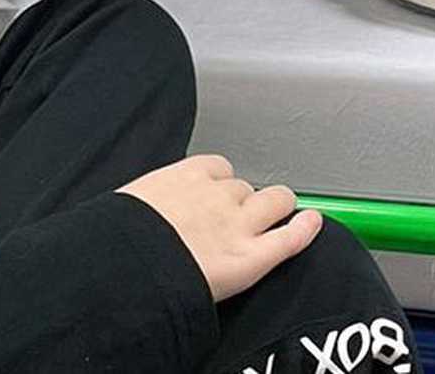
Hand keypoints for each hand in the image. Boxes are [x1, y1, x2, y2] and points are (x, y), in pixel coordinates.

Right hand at [117, 155, 321, 302]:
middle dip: (246, 200)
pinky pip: (291, 237)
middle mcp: (218, 194)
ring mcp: (240, 224)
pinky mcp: (255, 257)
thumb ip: (147, 203)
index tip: (216, 194)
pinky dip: (305, 229)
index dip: (219, 184)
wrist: (128, 266)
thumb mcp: (127, 204)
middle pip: (245, 187)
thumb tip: (137, 213)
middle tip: (240, 216)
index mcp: (185, 176)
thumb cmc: (120, 237)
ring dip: (277, 208)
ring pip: (275, 202)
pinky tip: (314, 223)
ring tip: (279, 215)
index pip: (217, 169)